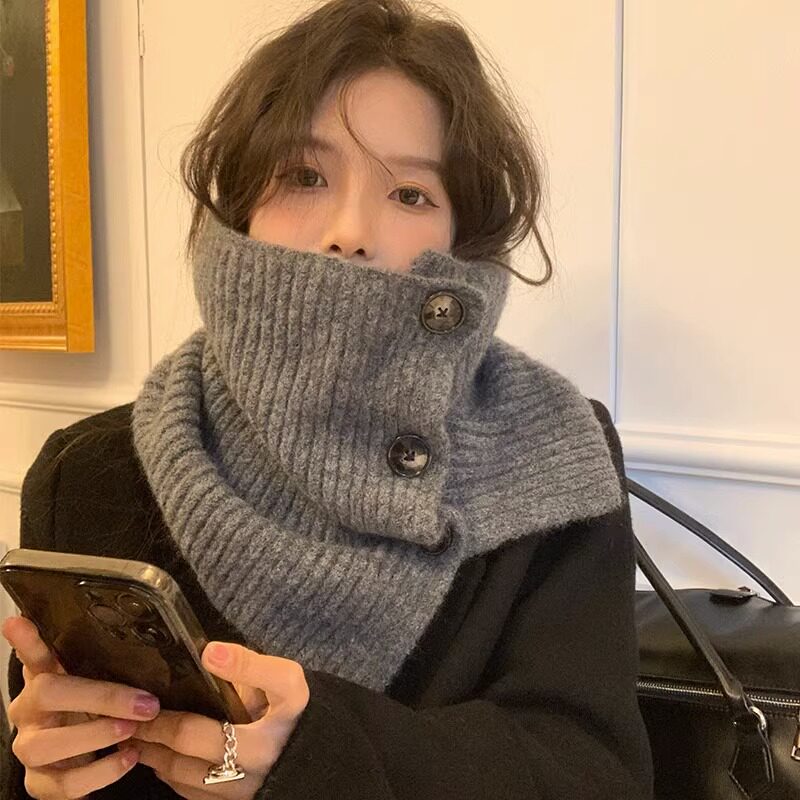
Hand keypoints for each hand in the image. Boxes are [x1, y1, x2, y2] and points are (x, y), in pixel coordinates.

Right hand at [1, 615, 158, 798]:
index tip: (16, 622)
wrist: (83, 755)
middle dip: (101, 698)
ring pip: (47, 744)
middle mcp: (28, 711)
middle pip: (47, 694)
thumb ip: (107, 660)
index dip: (26, 641)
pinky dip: (100, 773)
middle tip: (144, 704)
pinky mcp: (38, 782)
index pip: (34, 656)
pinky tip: (128, 758)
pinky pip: (63, 784)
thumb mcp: (100, 680)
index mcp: (43, 679)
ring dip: (95, 736)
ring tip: (132, 731)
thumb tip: (139, 638)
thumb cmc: (93, 708)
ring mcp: (29, 748)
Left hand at [129, 640, 309, 798]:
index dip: (162, 719)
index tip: (140, 701)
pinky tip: (162, 761)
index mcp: (258, 740)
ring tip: (137, 739)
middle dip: (151, 736)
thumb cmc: (298, 713)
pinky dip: (172, 777)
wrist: (322, 758)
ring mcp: (238, 794)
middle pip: (182, 756)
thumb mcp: (288, 682)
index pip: (194, 732)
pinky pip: (194, 796)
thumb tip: (208, 652)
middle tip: (127, 720)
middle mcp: (245, 772)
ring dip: (155, 759)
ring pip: (182, 780)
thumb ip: (250, 667)